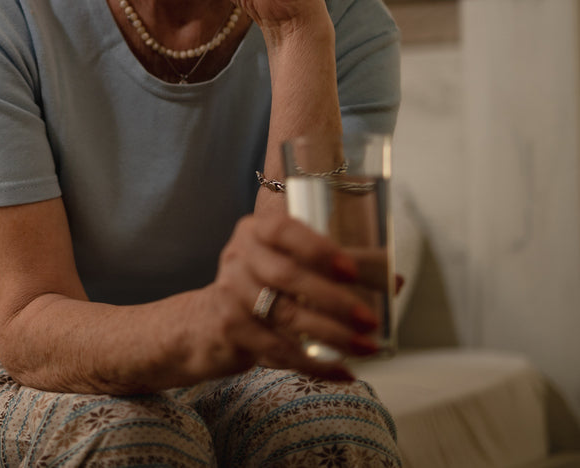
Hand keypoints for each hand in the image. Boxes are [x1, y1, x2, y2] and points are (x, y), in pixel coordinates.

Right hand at [193, 213, 383, 380]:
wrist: (207, 322)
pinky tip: (342, 371)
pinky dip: (315, 364)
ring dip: (332, 334)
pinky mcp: (231, 329)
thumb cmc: (262, 286)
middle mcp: (239, 257)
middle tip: (370, 320)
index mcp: (257, 231)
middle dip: (334, 300)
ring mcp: (231, 293)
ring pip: (285, 315)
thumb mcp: (289, 264)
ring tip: (366, 347)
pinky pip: (278, 349)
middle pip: (287, 276)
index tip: (350, 270)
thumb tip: (395, 279)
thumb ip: (337, 267)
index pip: (283, 230)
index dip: (317, 249)